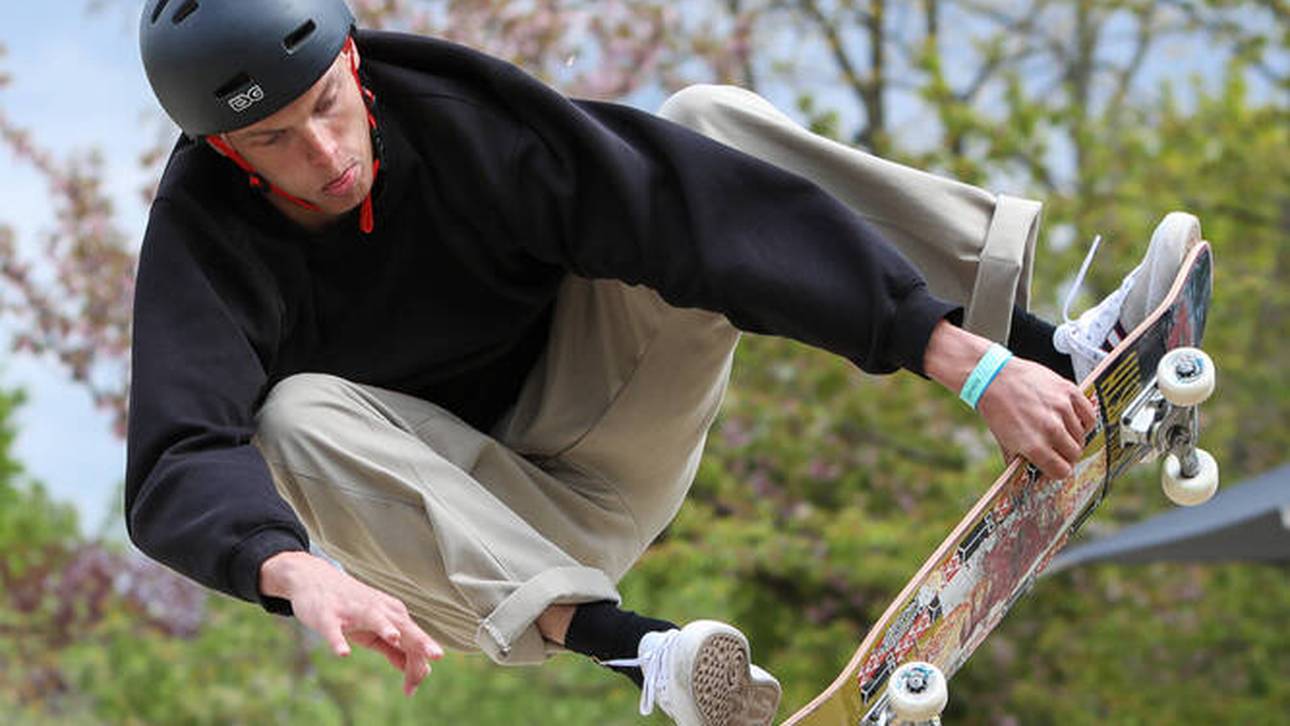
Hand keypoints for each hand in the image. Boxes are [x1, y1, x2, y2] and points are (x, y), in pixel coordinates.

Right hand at [260, 551, 443, 695]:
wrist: (315, 580)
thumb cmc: (351, 609)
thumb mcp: (373, 632)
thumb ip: (392, 649)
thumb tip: (410, 668)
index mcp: (392, 615)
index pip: (412, 641)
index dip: (416, 665)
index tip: (413, 689)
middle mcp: (378, 610)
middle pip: (403, 627)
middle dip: (420, 642)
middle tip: (437, 655)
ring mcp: (353, 611)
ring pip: (373, 619)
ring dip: (385, 628)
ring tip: (395, 638)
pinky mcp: (328, 615)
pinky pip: (333, 630)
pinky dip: (338, 641)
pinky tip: (343, 653)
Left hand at [924, 320, 1095, 479]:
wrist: (995, 377)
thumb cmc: (997, 408)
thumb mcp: (1004, 441)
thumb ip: (1020, 461)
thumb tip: (1032, 478)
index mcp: (1033, 445)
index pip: (1062, 471)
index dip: (1058, 470)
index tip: (1055, 466)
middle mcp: (1050, 429)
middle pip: (1074, 454)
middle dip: (1066, 455)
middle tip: (1057, 448)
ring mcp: (1062, 409)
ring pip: (1082, 436)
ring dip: (1073, 437)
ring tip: (1059, 430)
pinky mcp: (1069, 392)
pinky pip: (1089, 415)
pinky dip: (1084, 421)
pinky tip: (1073, 420)